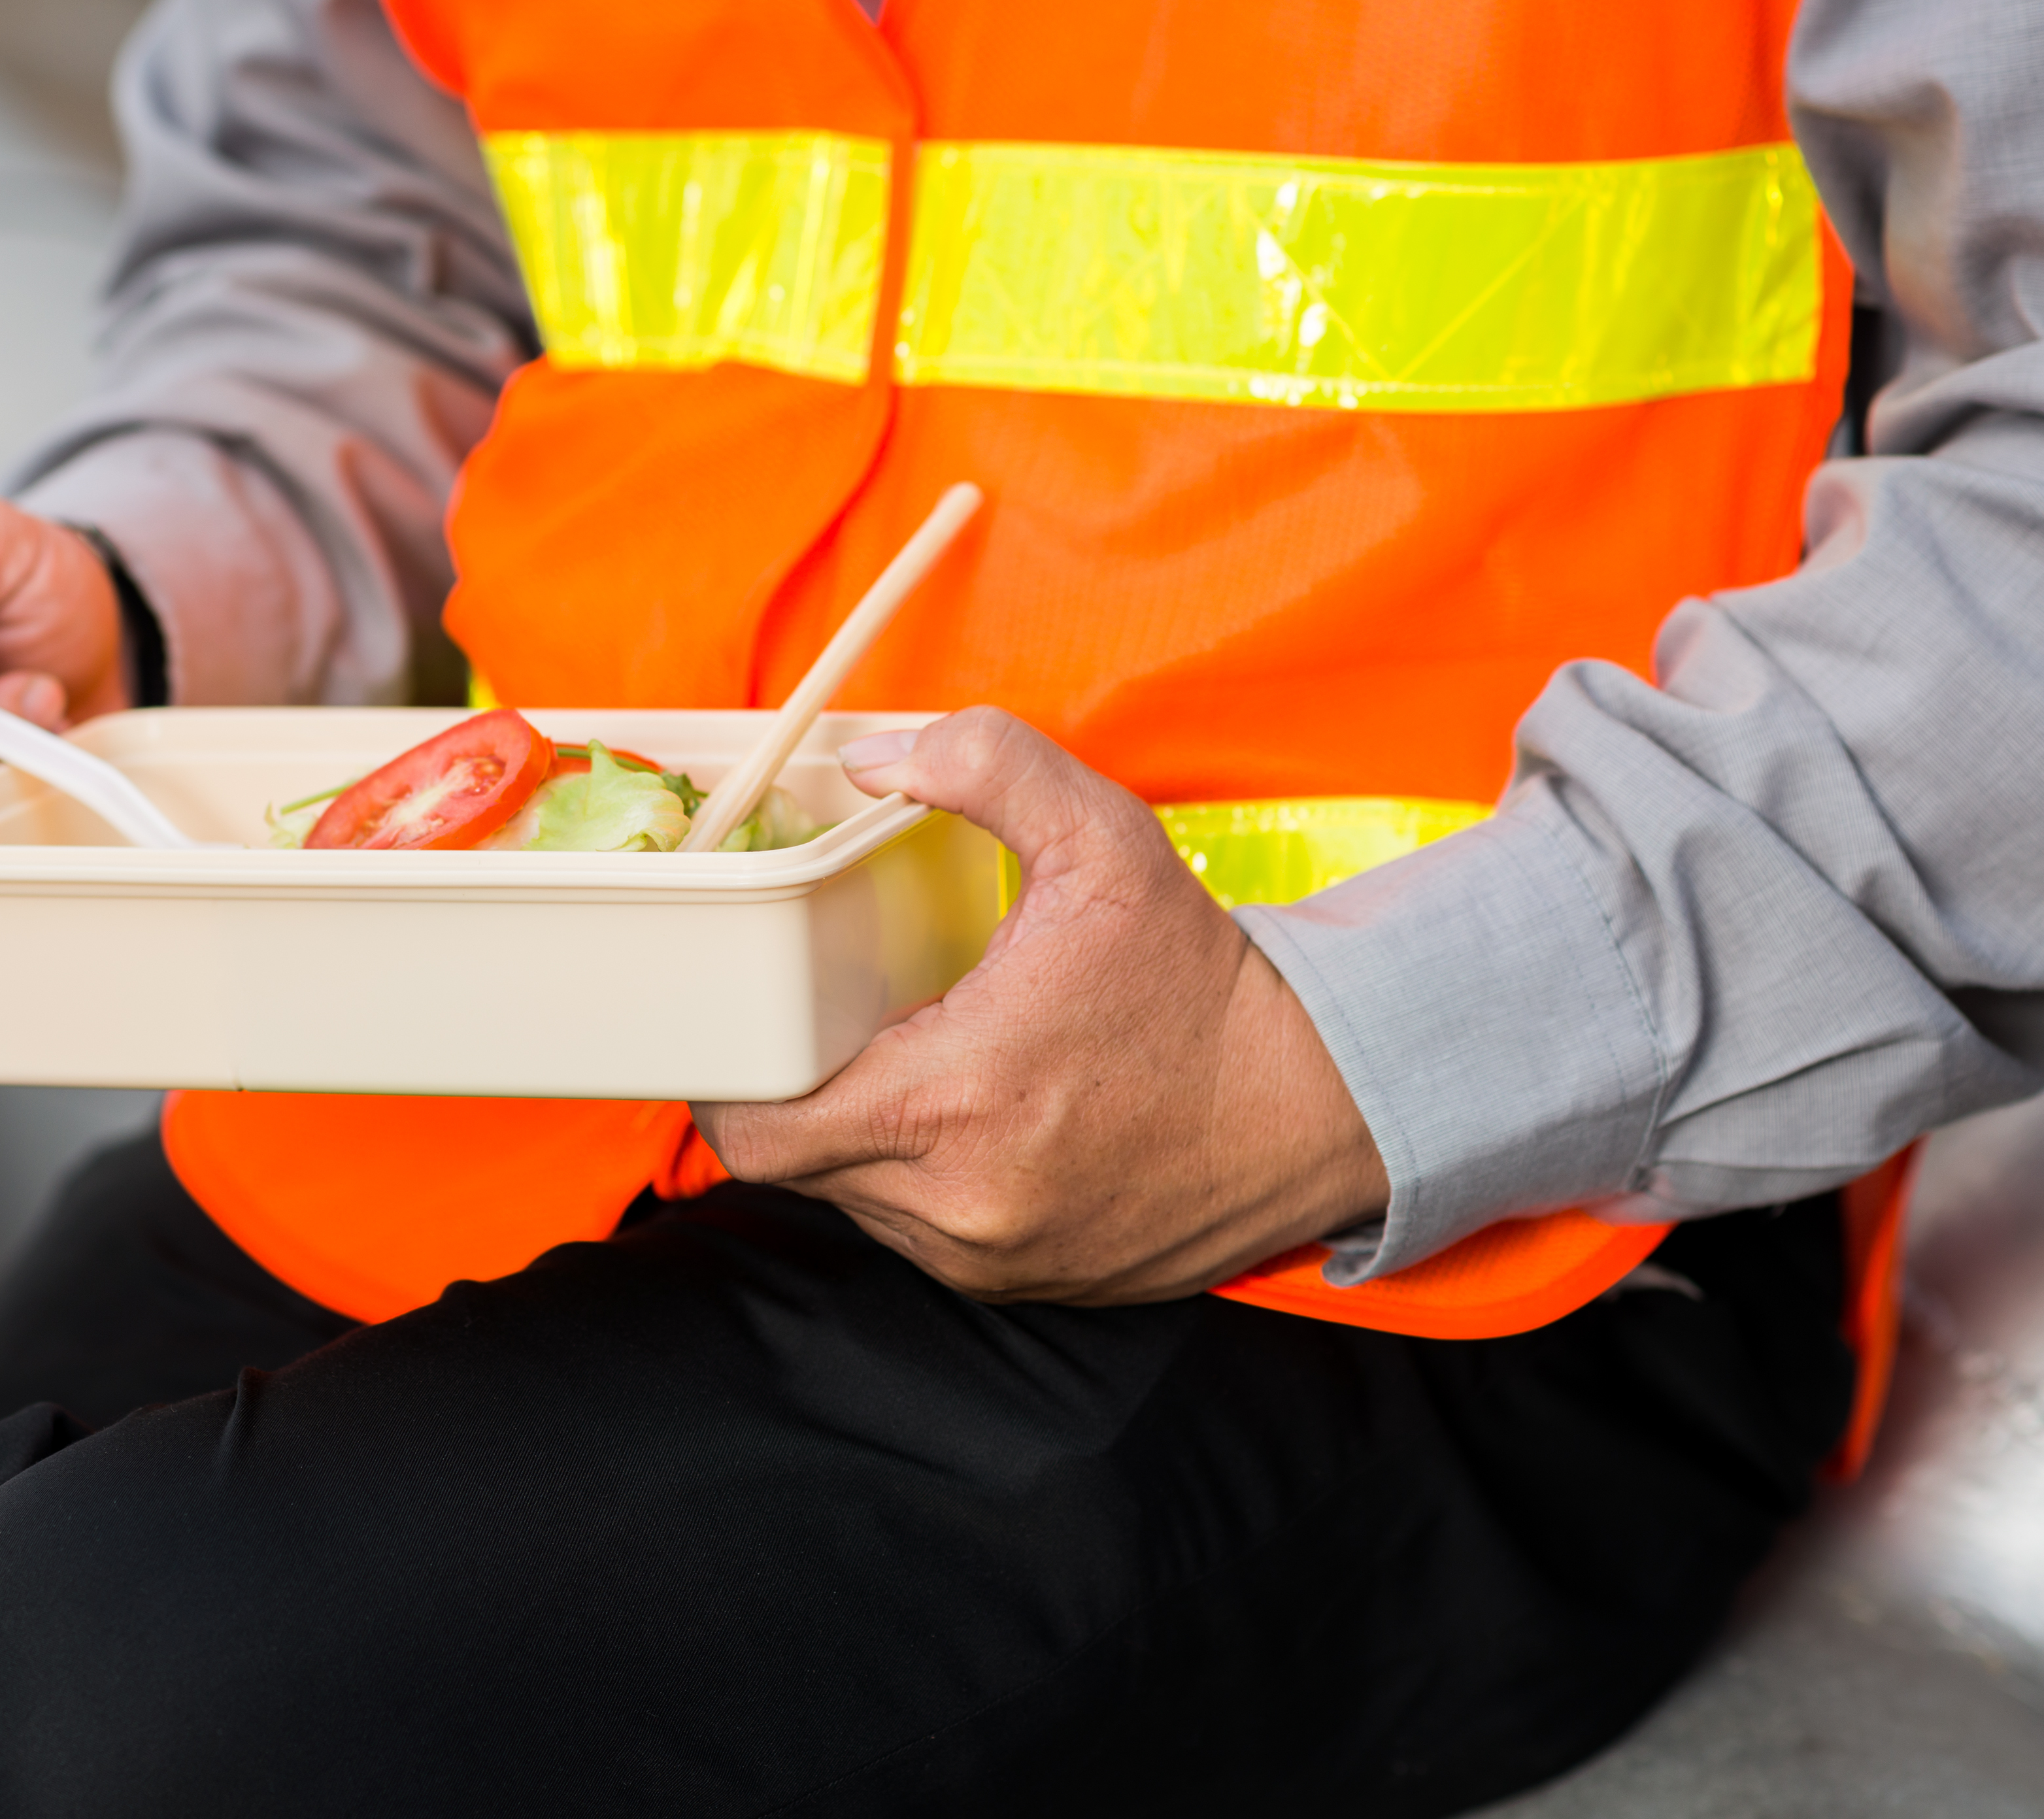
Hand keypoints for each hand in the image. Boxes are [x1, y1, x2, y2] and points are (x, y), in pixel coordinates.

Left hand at [693, 708, 1385, 1304]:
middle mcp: (959, 1203)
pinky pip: (921, 1234)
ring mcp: (990, 1258)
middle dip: (795, 1094)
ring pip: (855, 1202)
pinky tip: (967, 1115)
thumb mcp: (1102, 839)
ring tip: (910, 1062)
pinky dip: (919, 1179)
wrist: (1316, 1101)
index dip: (726, 1081)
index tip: (745, 1026)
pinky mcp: (1024, 1285)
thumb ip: (984, 767)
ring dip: (858, 1138)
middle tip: (824, 1025)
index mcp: (953, 1103)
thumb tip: (873, 758)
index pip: (758, 1133)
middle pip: (796, 1167)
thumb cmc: (1199, 979)